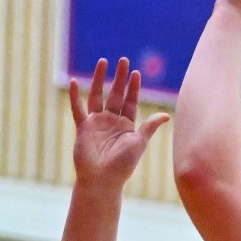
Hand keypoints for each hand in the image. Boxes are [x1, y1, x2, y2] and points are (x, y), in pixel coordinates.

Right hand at [69, 57, 169, 185]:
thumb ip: (149, 127)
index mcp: (126, 125)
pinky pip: (78, 109)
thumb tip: (166, 115)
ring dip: (99, 80)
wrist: (102, 180)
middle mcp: (111, 121)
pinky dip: (75, 96)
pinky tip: (74, 82)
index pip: (130, 101)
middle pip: (115, 94)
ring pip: (97, 96)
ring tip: (103, 62)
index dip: (133, 87)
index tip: (135, 73)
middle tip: (123, 60)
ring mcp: (96, 123)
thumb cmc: (122, 165)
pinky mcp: (83, 128)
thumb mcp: (138, 143)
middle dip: (119, 78)